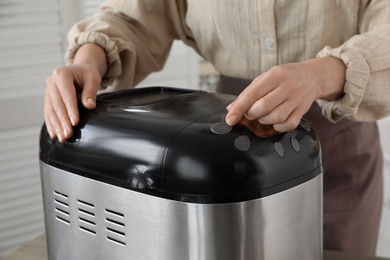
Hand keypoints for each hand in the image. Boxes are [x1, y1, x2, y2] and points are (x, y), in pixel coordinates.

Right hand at [44, 63, 101, 141]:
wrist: (80, 71)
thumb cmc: (88, 74)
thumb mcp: (93, 79)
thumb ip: (90, 92)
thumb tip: (89, 106)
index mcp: (62, 74)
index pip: (67, 95)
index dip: (71, 109)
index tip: (75, 122)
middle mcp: (51, 82)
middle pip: (57, 105)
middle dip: (63, 121)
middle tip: (68, 134)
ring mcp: (48, 90)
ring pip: (51, 110)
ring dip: (56, 125)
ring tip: (62, 138)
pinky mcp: (48, 98)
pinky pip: (48, 113)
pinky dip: (51, 124)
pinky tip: (54, 134)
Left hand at [225, 57, 345, 131]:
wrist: (313, 76)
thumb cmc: (284, 77)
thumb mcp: (266, 77)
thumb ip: (249, 92)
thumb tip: (231, 108)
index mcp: (275, 75)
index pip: (253, 94)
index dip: (239, 108)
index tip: (229, 119)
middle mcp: (287, 86)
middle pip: (263, 107)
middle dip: (251, 114)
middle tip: (251, 113)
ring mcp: (297, 99)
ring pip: (275, 118)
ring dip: (264, 121)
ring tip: (262, 115)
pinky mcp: (303, 111)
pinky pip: (288, 125)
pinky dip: (277, 127)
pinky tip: (275, 121)